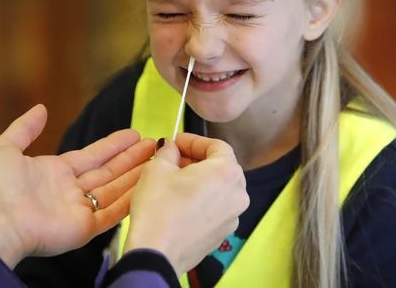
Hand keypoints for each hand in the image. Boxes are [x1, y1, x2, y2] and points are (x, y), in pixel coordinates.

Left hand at [0, 105, 155, 267]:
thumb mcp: (5, 148)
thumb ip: (24, 128)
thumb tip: (41, 108)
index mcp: (55, 172)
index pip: (93, 155)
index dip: (113, 145)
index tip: (134, 134)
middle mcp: (70, 191)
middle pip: (109, 171)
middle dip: (132, 158)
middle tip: (154, 145)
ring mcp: (79, 210)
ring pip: (115, 190)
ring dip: (136, 176)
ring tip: (159, 160)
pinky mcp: (85, 229)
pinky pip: (112, 213)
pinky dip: (129, 200)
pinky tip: (147, 186)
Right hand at [123, 133, 249, 273]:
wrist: (158, 254)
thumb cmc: (159, 208)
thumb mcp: (157, 169)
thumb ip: (168, 151)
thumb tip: (170, 146)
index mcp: (227, 172)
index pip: (217, 146)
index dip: (194, 141)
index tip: (176, 142)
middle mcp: (238, 194)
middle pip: (221, 167)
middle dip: (198, 160)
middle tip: (174, 160)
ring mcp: (233, 216)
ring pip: (219, 189)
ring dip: (200, 181)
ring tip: (175, 182)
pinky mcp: (223, 234)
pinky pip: (216, 209)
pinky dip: (202, 201)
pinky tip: (180, 204)